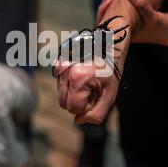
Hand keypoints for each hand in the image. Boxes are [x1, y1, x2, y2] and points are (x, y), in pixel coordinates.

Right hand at [55, 0, 135, 124]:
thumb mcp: (110, 96)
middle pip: (63, 103)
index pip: (73, 108)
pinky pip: (59, 84)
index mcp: (78, 79)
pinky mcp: (57, 63)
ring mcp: (59, 66)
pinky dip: (69, 84)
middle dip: (77, 101)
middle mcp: (65, 71)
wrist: (107, 45)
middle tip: (92, 89)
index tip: (96, 95)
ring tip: (87, 81)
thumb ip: (96, 114)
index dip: (86, 106)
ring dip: (73, 93)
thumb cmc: (110, 71)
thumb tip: (78, 120)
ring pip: (61, 94)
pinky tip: (80, 76)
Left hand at [98, 0, 167, 45]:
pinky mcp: (129, 18)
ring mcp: (124, 24)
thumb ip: (141, 4)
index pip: (103, 24)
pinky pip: (117, 8)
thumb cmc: (162, 28)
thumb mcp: (153, 16)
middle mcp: (120, 31)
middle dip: (106, 1)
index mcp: (121, 35)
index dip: (103, 10)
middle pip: (105, 16)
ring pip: (110, 11)